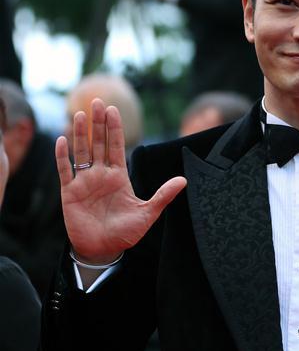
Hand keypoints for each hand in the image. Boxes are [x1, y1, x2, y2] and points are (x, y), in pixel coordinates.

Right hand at [55, 99, 185, 262]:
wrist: (104, 249)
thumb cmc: (126, 233)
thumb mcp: (148, 213)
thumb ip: (163, 195)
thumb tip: (183, 180)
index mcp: (119, 177)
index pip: (116, 147)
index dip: (114, 128)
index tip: (113, 109)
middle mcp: (101, 175)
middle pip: (99, 144)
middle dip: (98, 123)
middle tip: (97, 101)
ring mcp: (84, 182)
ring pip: (81, 153)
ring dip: (80, 134)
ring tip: (79, 115)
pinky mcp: (70, 193)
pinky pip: (64, 171)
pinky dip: (63, 156)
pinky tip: (62, 140)